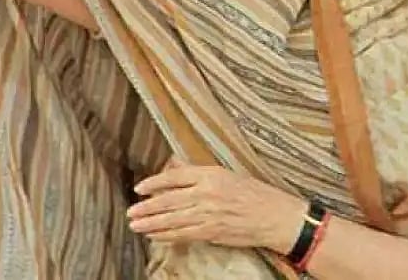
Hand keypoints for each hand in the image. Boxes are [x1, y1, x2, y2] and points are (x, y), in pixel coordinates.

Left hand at [127, 159, 304, 253]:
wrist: (276, 216)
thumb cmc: (257, 194)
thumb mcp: (231, 175)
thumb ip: (204, 175)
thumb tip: (178, 172)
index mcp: (212, 174)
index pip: (175, 176)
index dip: (154, 182)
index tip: (140, 188)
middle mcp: (207, 193)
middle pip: (168, 199)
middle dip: (147, 206)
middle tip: (131, 210)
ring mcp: (208, 214)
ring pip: (172, 219)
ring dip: (151, 223)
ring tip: (135, 225)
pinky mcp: (211, 232)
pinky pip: (183, 234)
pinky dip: (166, 235)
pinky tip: (155, 236)